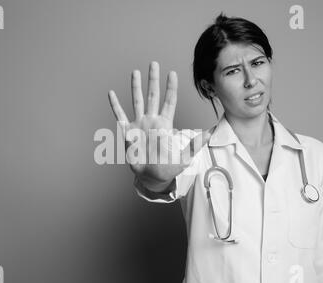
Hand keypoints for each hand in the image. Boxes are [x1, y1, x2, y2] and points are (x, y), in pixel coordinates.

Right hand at [108, 61, 210, 186]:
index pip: (169, 101)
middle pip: (153, 95)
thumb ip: (195, 144)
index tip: (172, 73)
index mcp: (165, 124)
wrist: (151, 177)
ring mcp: (139, 125)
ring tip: (135, 72)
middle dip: (153, 79)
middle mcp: (152, 120)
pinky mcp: (128, 133)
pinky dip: (115, 105)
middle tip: (153, 64)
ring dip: (135, 86)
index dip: (170, 87)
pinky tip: (112, 93)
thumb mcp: (184, 156)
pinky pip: (120, 116)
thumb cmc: (168, 168)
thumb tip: (210, 133)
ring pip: (137, 101)